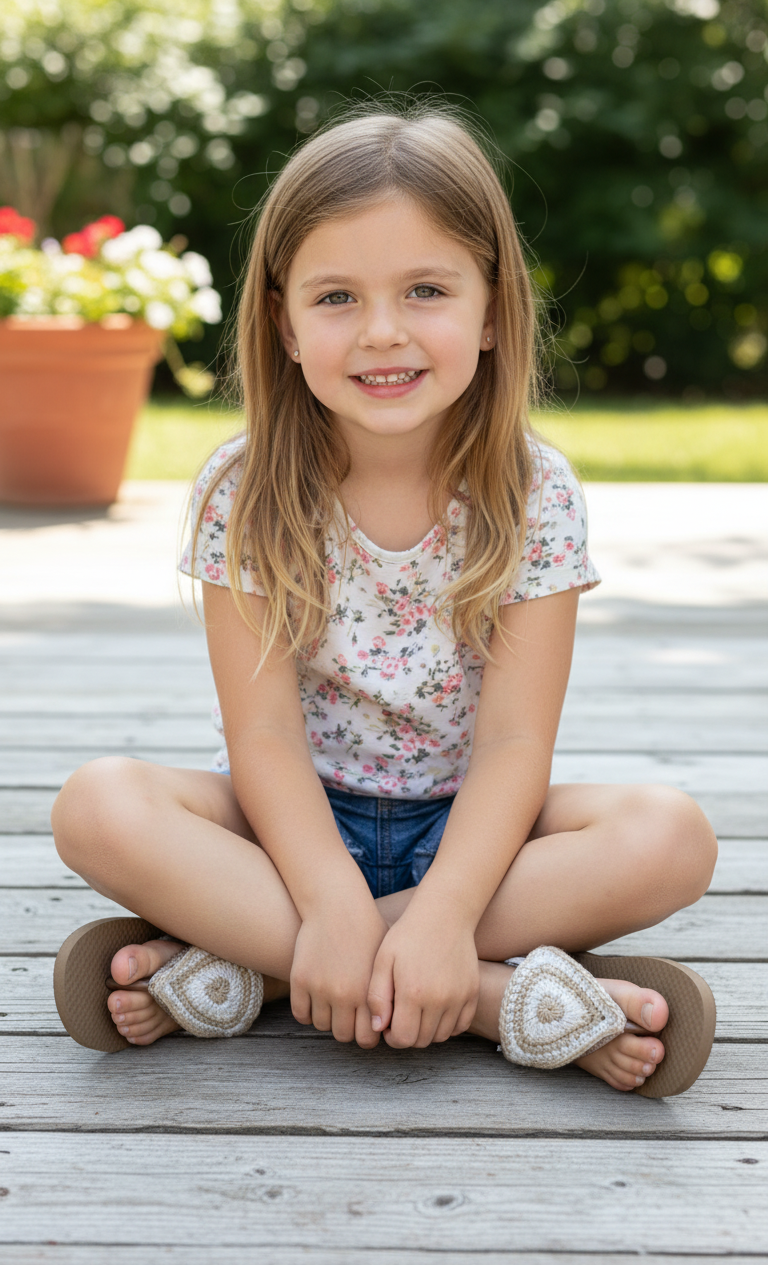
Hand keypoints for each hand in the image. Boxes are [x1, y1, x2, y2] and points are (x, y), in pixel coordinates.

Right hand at [290, 896, 388, 1047]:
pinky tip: (316, 999)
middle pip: (343, 1036)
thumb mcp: (386, 961)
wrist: (336, 904)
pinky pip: (301, 1014)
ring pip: (321, 1026)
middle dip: (347, 1029)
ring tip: (333, 1004)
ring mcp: (320, 988)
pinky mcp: (300, 980)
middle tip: (348, 1016)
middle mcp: (345, 995)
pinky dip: (307, 1012)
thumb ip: (388, 994)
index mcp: (370, 992)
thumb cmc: (367, 930)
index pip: (367, 1038)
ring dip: (327, 1018)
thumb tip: (389, 1024)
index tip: (366, 1025)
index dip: (367, 1034)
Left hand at [367, 903, 479, 1048]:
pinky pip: (460, 1026)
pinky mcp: (472, 993)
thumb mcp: (383, 960)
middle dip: (408, 1034)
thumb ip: (377, 996)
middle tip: (401, 1016)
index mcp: (413, 993)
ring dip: (427, 1031)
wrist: (445, 914)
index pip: (403, 1039)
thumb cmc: (408, 935)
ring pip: (441, 1036)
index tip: (388, 1023)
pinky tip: (435, 1009)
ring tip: (417, 1011)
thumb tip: (378, 1028)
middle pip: (422, 1041)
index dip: (392, 1036)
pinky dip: (447, 1025)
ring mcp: (459, 997)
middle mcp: (439, 1000)